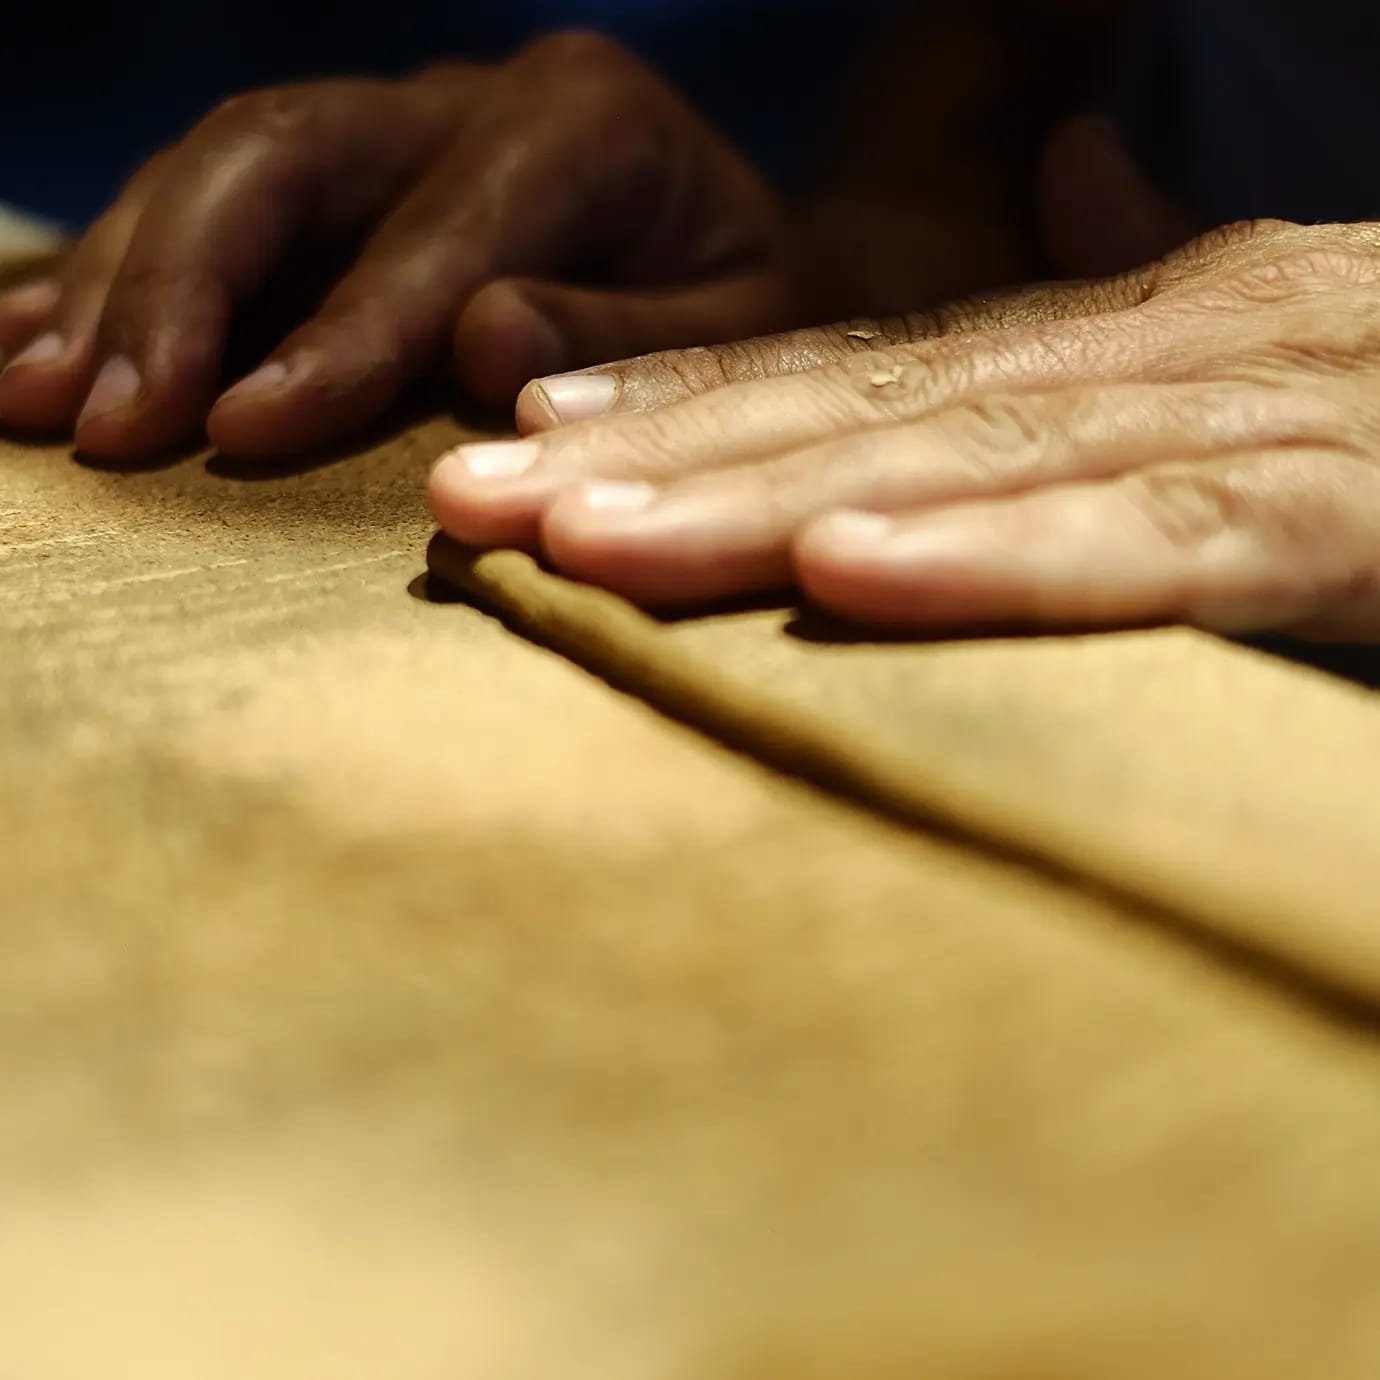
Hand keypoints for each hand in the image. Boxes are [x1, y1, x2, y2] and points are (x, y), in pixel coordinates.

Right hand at [0, 33, 801, 457]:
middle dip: (178, 290)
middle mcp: (471, 97)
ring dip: (114, 283)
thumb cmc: (756, 309)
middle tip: (102, 422)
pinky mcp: (350, 173)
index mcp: (585, 121)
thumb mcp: (744, 330)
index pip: (437, 227)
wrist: (750, 247)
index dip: (333, 333)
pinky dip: (118, 274)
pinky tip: (32, 340)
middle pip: (282, 155)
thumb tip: (480, 339)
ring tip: (30, 401)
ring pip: (222, 169)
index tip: (235, 435)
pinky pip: (211, 203)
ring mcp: (398, 124)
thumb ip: (632, 338)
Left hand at [430, 217, 1379, 640]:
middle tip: (470, 505)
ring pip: (971, 463)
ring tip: (579, 539)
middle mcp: (1176, 348)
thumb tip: (1082, 205)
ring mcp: (1267, 420)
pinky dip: (999, 560)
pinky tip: (842, 578)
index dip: (694, 408)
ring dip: (762, 504)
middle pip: (870, 413)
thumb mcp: (1282, 368)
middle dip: (661, 462)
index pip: (870, 374)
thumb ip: (1157, 305)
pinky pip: (1158, 546)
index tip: (530, 451)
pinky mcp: (1360, 518)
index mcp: (1142, 330)